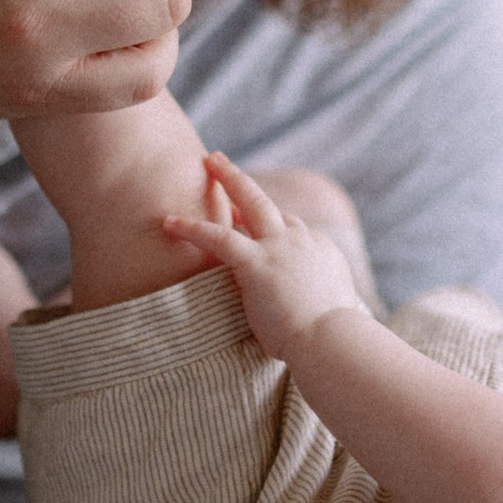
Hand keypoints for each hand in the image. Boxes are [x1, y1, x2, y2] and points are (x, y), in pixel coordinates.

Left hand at [160, 153, 365, 357]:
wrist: (331, 340)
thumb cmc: (332, 338)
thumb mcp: (333, 311)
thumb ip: (317, 300)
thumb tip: (314, 308)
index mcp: (322, 251)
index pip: (291, 227)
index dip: (269, 221)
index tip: (250, 216)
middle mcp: (302, 241)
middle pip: (271, 203)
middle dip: (245, 182)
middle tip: (222, 164)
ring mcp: (280, 248)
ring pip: (251, 202)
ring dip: (228, 178)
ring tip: (206, 162)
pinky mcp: (257, 263)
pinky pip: (218, 238)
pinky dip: (192, 228)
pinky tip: (170, 222)